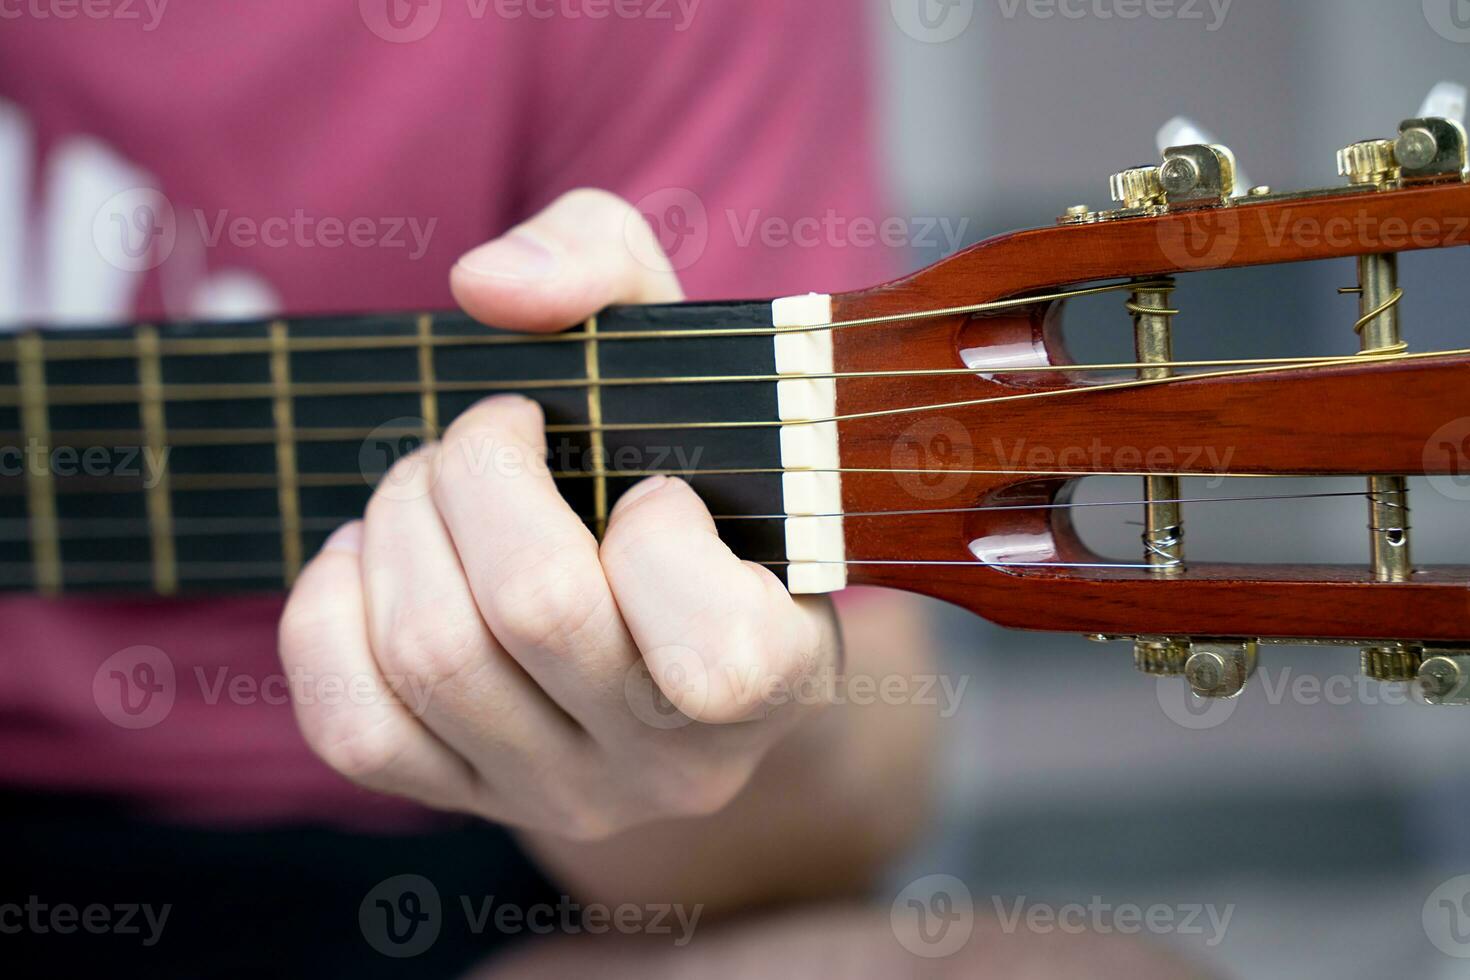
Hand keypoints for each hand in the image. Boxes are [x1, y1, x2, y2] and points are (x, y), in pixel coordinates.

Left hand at [279, 189, 841, 840]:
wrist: (667, 619)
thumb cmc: (687, 469)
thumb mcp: (686, 347)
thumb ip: (608, 261)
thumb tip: (488, 286)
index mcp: (777, 672)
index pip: (710, 649)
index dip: (656, 525)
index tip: (651, 483)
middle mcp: (676, 763)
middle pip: (534, 610)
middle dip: (480, 473)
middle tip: (492, 433)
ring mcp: (566, 795)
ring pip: (432, 656)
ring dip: (402, 520)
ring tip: (432, 483)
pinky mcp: (464, 800)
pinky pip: (354, 726)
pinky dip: (332, 611)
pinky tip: (374, 559)